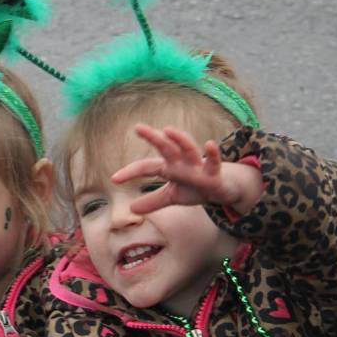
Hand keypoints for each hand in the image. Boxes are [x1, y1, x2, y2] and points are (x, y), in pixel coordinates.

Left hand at [112, 124, 257, 214]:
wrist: (222, 191)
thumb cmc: (195, 188)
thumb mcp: (172, 196)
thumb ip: (153, 201)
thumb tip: (132, 209)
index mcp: (170, 167)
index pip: (147, 167)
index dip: (131, 172)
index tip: (114, 179)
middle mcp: (182, 163)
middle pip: (166, 148)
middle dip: (153, 138)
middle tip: (138, 128)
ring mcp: (198, 166)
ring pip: (189, 149)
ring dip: (180, 139)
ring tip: (168, 130)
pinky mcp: (214, 173)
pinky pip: (214, 162)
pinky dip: (213, 154)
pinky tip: (209, 144)